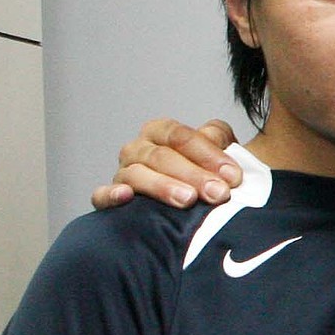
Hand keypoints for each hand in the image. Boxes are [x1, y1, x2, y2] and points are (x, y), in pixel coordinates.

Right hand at [94, 120, 239, 211]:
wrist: (193, 202)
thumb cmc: (208, 175)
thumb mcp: (218, 153)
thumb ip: (219, 139)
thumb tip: (215, 137)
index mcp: (161, 132)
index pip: (180, 136)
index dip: (207, 153)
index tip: (233, 175)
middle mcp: (138, 149)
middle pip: (161, 156)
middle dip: (193, 175)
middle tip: (219, 193)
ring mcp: (123, 172)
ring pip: (137, 174)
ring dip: (163, 186)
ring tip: (187, 200)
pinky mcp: (110, 197)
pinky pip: (101, 194)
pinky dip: (110, 194)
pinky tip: (126, 196)